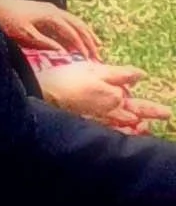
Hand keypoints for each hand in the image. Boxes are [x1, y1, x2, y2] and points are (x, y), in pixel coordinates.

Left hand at [0, 0, 101, 59]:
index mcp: (51, 15)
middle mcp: (54, 10)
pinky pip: (67, 20)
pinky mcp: (46, 11)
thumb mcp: (25, 34)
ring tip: (97, 45)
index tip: (90, 59)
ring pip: (75, 21)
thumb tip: (64, 52)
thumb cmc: (7, 19)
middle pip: (78, 25)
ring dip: (86, 33)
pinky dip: (76, 29)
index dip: (82, 46)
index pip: (72, 33)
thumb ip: (45, 43)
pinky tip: (78, 37)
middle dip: (90, 40)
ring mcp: (50, 9)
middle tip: (99, 55)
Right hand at [35, 60, 167, 134]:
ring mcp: (100, 122)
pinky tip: (121, 133)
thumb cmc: (67, 79)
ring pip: (124, 128)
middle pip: (134, 116)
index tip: (166, 113)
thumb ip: (119, 74)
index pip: (137, 103)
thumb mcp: (93, 70)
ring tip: (145, 128)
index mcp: (114, 97)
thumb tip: (142, 75)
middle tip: (164, 116)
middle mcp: (110, 113)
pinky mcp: (87, 126)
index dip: (152, 108)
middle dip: (149, 116)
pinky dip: (119, 135)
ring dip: (137, 129)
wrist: (42, 97)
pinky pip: (109, 134)